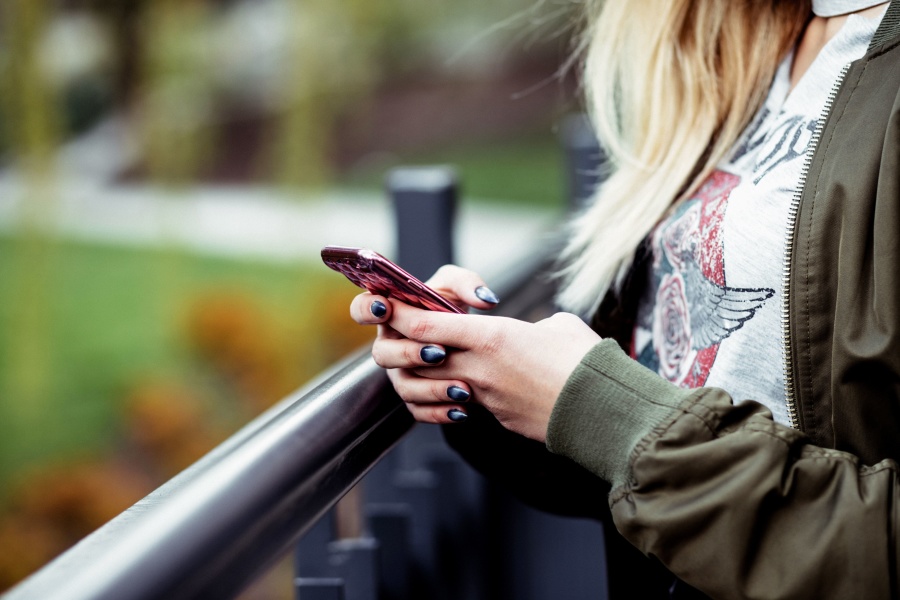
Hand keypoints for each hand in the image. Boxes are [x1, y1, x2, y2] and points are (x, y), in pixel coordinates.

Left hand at [350, 266, 599, 440]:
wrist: (603, 412)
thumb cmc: (586, 362)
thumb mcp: (557, 327)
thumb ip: (530, 326)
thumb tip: (530, 333)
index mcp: (491, 336)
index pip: (425, 324)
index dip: (399, 313)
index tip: (386, 304)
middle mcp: (478, 368)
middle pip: (416, 357)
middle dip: (401, 344)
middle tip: (403, 332)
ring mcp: (484, 397)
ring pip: (432, 383)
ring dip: (425, 372)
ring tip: (434, 360)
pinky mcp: (495, 417)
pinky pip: (459, 404)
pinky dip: (453, 394)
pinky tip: (464, 387)